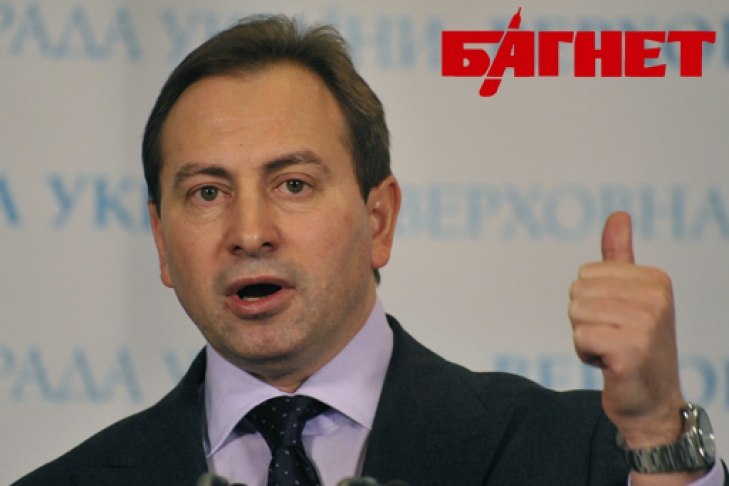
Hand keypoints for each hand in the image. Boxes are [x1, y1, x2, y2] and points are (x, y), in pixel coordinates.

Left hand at [569, 211, 684, 447]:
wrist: (650, 402)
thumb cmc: (635, 345)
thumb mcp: (631, 295)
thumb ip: (621, 255)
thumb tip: (618, 214)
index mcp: (656, 279)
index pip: (586, 273)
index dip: (591, 300)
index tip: (618, 321)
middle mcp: (656, 298)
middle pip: (577, 292)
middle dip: (584, 319)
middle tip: (613, 338)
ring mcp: (647, 324)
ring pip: (576, 314)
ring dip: (584, 337)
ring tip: (612, 350)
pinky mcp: (631, 349)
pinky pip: (580, 337)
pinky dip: (585, 354)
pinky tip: (610, 364)